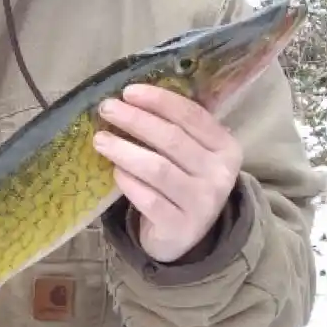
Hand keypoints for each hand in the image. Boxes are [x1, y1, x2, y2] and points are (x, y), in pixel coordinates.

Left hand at [93, 84, 242, 263]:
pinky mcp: (180, 227)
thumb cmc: (183, 180)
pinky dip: (129, 182)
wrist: (186, 234)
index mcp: (226, 148)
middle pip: (172, 140)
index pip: (193, 116)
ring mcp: (202, 203)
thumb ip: (174, 127)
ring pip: (158, 169)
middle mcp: (219, 175)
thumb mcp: (192, 153)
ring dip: (125, 150)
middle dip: (136, 120)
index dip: (159, 101)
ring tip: (101, 140)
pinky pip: (149, 200)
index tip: (129, 91)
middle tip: (106, 109)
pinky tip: (115, 172)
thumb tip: (131, 98)